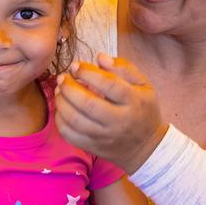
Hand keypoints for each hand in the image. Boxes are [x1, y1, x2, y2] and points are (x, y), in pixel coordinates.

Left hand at [54, 53, 168, 172]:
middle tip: (62, 78)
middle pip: (88, 103)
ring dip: (61, 102)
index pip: (109, 84)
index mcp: (134, 101)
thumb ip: (124, 68)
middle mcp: (119, 121)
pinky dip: (60, 119)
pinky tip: (62, 109)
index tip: (75, 66)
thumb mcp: (143, 85)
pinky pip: (69, 134)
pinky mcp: (93, 147)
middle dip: (69, 87)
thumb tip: (100, 57)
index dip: (87, 72)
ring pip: (75, 120)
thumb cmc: (142, 110)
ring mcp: (105, 136)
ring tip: (59, 91)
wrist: (146, 147)